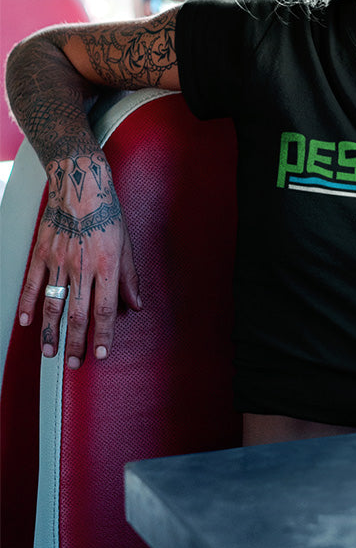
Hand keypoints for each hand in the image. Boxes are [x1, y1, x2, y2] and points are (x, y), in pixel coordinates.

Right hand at [18, 152, 140, 368]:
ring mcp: (58, 260)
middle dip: (76, 342)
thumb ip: (129, 276)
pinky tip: (27, 323)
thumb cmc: (107, 211)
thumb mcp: (127, 242)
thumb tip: (135, 303)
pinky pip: (32, 284)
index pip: (106, 308)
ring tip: (50, 352)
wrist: (80, 184)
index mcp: (107, 264)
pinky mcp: (41, 253)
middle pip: (78, 313)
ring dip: (51, 332)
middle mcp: (82, 265)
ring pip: (53, 304)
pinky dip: (27, 305)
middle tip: (74, 363)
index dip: (104, 334)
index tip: (102, 353)